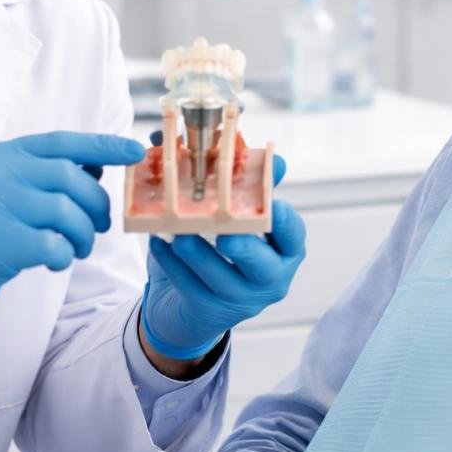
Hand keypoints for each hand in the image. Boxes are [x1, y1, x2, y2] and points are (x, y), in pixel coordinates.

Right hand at [0, 131, 144, 349]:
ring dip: (82, 235)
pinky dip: (63, 255)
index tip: (135, 151)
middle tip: (98, 226)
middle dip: (95, 203)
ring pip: (65, 211)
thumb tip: (91, 171)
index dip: (102, 146)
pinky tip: (53, 262)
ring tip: (75, 250)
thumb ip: (30, 179)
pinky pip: (51, 244)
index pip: (59, 143)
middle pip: (68, 177)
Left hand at [140, 147, 306, 360]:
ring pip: (219, 276)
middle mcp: (269, 279)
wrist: (192, 308)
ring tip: (176, 230)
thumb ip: (229, 181)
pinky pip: (189, 286)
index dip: (285, 221)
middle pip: (262, 264)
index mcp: (283, 250)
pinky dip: (172, 264)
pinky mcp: (209, 312)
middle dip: (243, 246)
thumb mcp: (230, 218)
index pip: (293, 235)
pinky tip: (157, 244)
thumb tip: (206, 138)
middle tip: (225, 231)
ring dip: (197, 251)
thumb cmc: (218, 252)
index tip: (273, 205)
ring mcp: (240, 301)